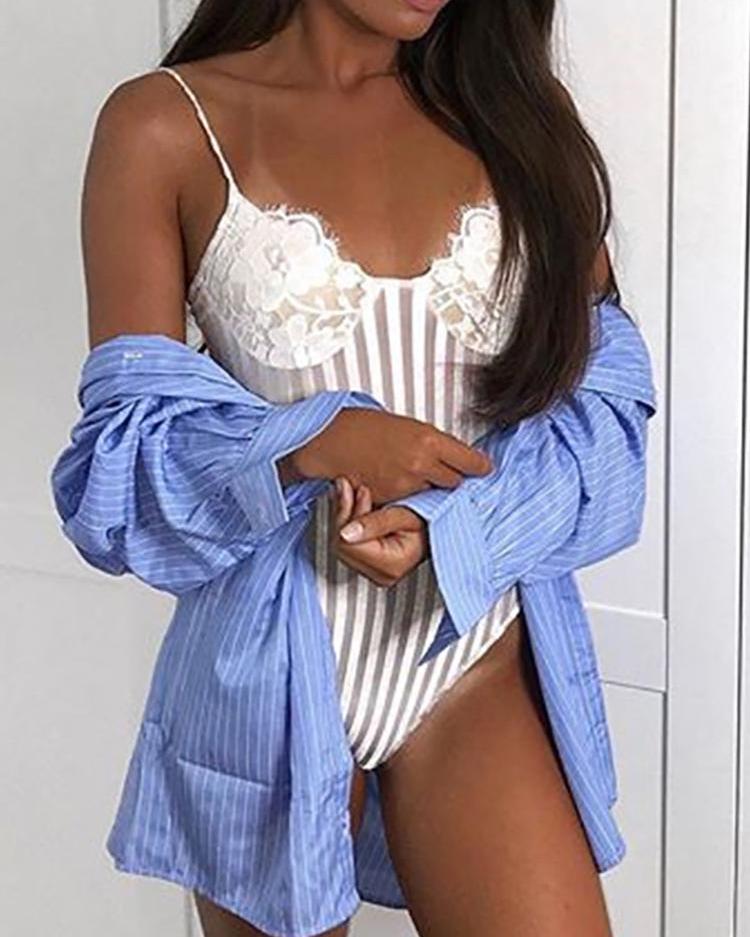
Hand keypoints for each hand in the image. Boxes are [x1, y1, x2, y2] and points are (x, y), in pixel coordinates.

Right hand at [290, 408, 492, 503]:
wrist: (333, 441)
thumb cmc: (366, 427)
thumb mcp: (409, 426)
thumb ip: (433, 444)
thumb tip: (454, 455)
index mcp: (429, 440)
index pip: (470, 461)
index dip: (480, 466)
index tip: (485, 469)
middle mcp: (421, 464)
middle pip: (455, 482)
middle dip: (452, 479)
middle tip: (443, 472)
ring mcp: (406, 485)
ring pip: (433, 495)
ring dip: (429, 489)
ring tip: (411, 475)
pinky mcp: (392, 500)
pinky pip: (411, 503)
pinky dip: (409, 497)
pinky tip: (397, 483)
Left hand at [329, 475, 428, 586]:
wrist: (438, 525)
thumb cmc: (428, 519)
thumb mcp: (404, 515)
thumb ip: (375, 522)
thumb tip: (345, 533)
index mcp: (391, 567)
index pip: (350, 544)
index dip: (350, 515)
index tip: (361, 491)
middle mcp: (381, 575)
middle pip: (342, 546)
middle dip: (344, 514)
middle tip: (352, 487)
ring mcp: (373, 573)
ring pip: (340, 544)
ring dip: (344, 516)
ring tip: (352, 493)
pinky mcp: (368, 566)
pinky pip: (346, 545)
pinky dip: (346, 523)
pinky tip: (353, 505)